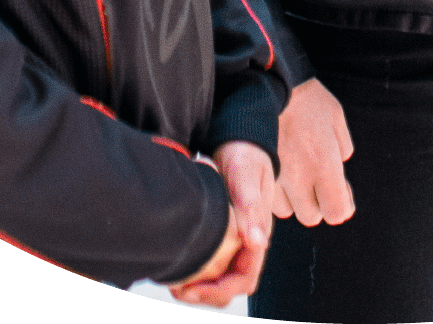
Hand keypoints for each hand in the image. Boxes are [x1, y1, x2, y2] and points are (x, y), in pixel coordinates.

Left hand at [169, 142, 273, 306]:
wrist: (239, 139)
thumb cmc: (245, 154)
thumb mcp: (246, 176)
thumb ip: (251, 207)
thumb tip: (258, 243)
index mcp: (259, 233)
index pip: (245, 280)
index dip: (219, 291)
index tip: (191, 290)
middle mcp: (249, 241)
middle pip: (232, 286)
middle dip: (206, 294)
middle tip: (177, 290)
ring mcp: (236, 239)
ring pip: (220, 279)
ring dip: (199, 286)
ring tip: (173, 282)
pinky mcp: (223, 234)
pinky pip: (211, 265)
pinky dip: (194, 272)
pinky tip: (176, 266)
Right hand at [269, 77, 354, 227]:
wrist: (266, 84)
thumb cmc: (306, 98)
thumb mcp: (335, 118)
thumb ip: (342, 150)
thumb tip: (339, 177)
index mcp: (323, 163)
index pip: (337, 212)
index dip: (340, 205)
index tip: (340, 193)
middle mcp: (298, 177)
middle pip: (311, 216)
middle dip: (317, 203)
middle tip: (316, 182)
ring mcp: (273, 178)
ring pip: (287, 210)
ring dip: (293, 199)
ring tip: (294, 173)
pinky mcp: (253, 176)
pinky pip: (266, 200)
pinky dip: (274, 192)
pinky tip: (277, 172)